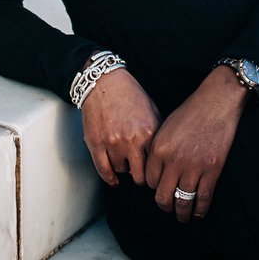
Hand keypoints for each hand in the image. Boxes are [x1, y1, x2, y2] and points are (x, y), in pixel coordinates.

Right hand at [79, 65, 160, 187]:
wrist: (103, 80)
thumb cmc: (129, 95)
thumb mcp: (153, 113)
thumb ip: (158, 137)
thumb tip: (163, 161)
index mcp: (148, 134)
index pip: (156, 168)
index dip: (156, 172)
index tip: (154, 173)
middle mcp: (130, 141)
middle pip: (139, 176)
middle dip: (140, 175)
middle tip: (140, 170)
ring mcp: (111, 142)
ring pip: (121, 170)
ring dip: (123, 167)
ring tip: (124, 159)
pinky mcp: (95, 141)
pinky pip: (103, 169)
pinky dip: (109, 177)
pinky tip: (113, 179)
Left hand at [144, 68, 246, 220]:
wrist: (214, 106)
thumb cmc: (188, 114)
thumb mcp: (164, 127)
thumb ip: (158, 149)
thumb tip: (155, 170)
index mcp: (158, 147)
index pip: (149, 179)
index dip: (153, 187)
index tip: (157, 189)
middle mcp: (173, 160)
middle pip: (163, 195)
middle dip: (164, 205)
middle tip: (167, 208)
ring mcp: (193, 168)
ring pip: (183, 201)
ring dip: (181, 213)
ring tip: (182, 218)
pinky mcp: (212, 172)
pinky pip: (202, 199)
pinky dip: (199, 210)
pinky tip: (197, 214)